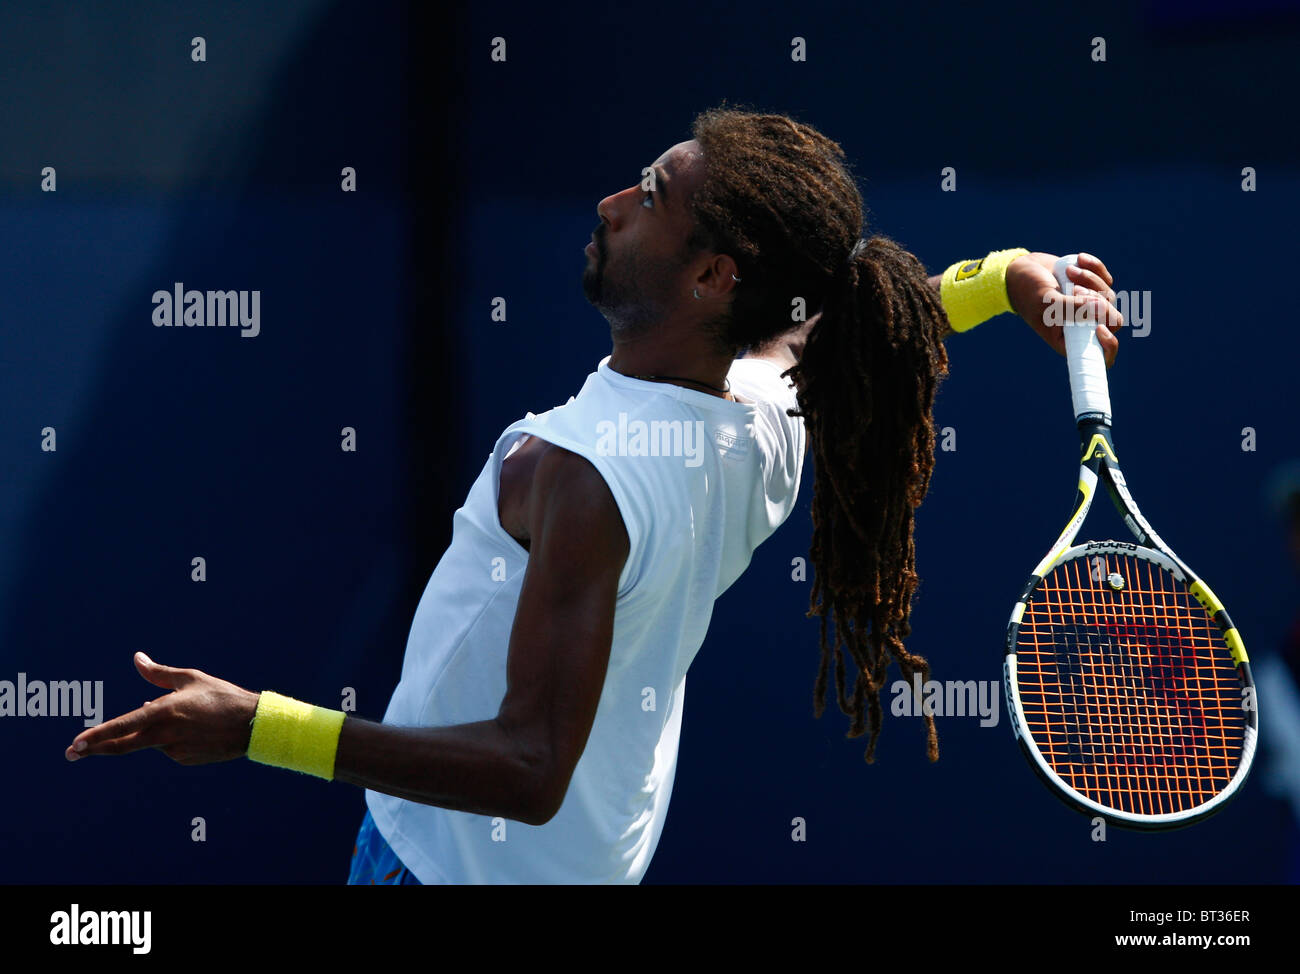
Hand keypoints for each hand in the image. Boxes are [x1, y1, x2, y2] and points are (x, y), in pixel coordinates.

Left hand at [66, 652, 259, 765]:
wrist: (252, 725)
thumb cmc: (222, 696)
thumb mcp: (190, 679)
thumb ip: (158, 673)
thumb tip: (137, 658)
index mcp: (164, 712)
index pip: (122, 726)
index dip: (96, 735)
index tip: (75, 744)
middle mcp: (165, 735)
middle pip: (122, 745)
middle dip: (94, 749)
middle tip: (70, 753)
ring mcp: (175, 751)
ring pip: (153, 741)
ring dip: (156, 731)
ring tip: (190, 716)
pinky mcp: (184, 760)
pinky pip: (170, 749)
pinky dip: (173, 739)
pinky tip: (197, 729)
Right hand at [1006, 252, 1123, 365]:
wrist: (1023, 270)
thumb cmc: (1029, 292)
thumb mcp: (1048, 301)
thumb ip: (1074, 307)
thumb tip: (1103, 308)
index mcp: (1070, 339)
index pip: (1100, 353)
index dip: (1108, 343)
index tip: (1099, 328)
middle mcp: (1084, 325)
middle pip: (1112, 320)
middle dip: (1098, 301)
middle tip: (1075, 289)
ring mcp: (1091, 307)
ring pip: (1109, 296)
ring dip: (1090, 280)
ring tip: (1068, 271)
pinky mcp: (1093, 287)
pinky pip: (1106, 278)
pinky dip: (1094, 267)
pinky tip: (1079, 259)